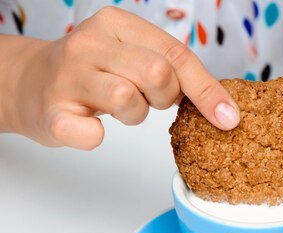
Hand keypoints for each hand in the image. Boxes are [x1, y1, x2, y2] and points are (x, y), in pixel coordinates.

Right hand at [0, 7, 239, 148]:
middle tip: (147, 99)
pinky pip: (90, 134)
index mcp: (118, 24)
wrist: (32, 84)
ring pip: (128, 99)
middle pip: (158, 74)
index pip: (176, 55)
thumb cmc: (97, 74)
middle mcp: (90, 42)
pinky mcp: (52, 110)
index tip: (229, 118)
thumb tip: (225, 109)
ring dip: (134, 115)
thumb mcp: (135, 58)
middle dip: (164, 98)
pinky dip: (97, 137)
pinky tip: (91, 126)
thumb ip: (175, 71)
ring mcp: (68, 75)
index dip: (207, 89)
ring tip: (118, 108)